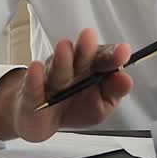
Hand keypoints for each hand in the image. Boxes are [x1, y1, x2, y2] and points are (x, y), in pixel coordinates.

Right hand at [0, 28, 132, 142]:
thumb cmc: (75, 107)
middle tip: (89, 37)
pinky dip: (34, 77)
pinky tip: (36, 69)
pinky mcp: (30, 89)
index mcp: (92, 68)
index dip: (113, 54)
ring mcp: (50, 76)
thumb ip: (113, 91)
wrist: (42, 120)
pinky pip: (33, 82)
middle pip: (81, 56)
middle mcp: (72, 66)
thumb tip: (126, 80)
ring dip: (62, 58)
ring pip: (57, 68)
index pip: (104, 57)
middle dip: (86, 47)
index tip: (123, 52)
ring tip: (64, 48)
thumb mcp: (101, 105)